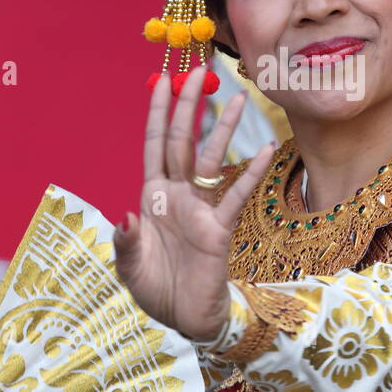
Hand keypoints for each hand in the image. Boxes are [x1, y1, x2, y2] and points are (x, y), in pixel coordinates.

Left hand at [112, 64, 275, 342]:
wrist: (185, 319)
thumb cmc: (156, 290)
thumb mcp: (129, 268)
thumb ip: (126, 242)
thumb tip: (127, 216)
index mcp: (152, 197)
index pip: (154, 145)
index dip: (158, 114)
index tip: (163, 81)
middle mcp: (176, 195)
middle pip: (183, 141)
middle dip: (189, 107)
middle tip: (198, 71)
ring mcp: (200, 208)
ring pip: (211, 159)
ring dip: (223, 129)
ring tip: (238, 98)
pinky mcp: (219, 228)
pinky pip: (236, 195)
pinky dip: (249, 172)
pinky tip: (265, 149)